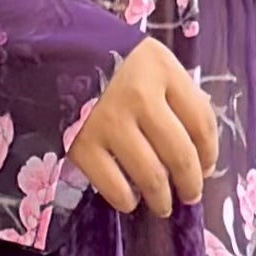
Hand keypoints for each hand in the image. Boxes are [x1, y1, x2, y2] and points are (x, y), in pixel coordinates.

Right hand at [71, 38, 218, 215]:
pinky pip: (113, 185)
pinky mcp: (79, 144)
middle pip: (180, 154)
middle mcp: (138, 96)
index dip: (209, 152)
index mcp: (161, 70)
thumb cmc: (104, 56)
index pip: (201, 121)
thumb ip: (174, 92)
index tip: (207, 167)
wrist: (46, 49)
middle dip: (190, 183)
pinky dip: (125, 199)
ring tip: (163, 205)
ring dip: (162, 198)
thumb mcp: (147, 59)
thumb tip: (199, 144)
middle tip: (190, 195)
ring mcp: (108, 122)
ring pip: (151, 175)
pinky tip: (129, 200)